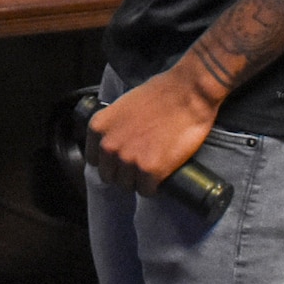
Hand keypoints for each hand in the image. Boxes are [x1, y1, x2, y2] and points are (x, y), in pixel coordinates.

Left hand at [84, 65, 219, 195]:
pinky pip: (146, 191)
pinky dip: (154, 186)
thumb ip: (113, 126)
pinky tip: (162, 173)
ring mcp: (128, 159)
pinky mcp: (150, 170)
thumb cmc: (160, 94)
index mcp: (98, 127)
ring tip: (154, 165)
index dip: (110, 161)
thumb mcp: (123, 105)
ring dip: (139, 179)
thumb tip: (113, 144)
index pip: (94, 160)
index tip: (122, 158)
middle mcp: (109, 146)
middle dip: (124, 172)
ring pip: (127, 185)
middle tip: (141, 162)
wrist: (189, 92)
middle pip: (109, 176)